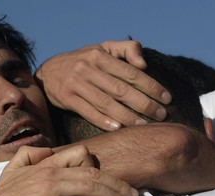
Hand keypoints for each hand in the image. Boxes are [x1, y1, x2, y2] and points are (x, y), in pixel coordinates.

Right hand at [0, 145, 137, 195]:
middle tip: (133, 195)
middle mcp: (52, 174)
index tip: (111, 180)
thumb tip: (46, 151)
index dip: (99, 165)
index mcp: (46, 163)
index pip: (81, 154)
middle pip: (94, 173)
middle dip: (118, 184)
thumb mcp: (13, 168)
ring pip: (92, 189)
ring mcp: (51, 191)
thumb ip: (30, 154)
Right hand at [35, 40, 170, 130]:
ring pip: (107, 103)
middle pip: (121, 89)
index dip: (151, 86)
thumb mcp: (103, 48)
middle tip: (161, 115)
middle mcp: (88, 68)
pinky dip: (104, 121)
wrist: (48, 72)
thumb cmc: (83, 61)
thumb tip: (144, 64)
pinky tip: (119, 128)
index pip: (131, 72)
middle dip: (144, 103)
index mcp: (100, 55)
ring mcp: (76, 84)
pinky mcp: (67, 98)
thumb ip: (127, 49)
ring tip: (144, 125)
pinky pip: (89, 112)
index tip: (166, 98)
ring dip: (127, 116)